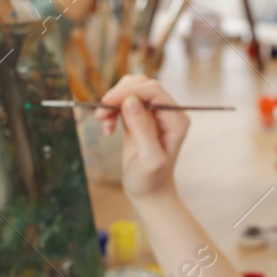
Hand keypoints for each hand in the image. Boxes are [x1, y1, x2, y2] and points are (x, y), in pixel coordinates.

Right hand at [98, 74, 189, 200]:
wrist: (148, 192)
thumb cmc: (151, 180)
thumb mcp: (149, 159)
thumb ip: (142, 129)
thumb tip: (130, 101)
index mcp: (175, 119)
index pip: (153, 90)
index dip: (129, 91)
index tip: (106, 103)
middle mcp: (167, 112)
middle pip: (141, 85)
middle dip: (118, 95)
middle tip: (100, 114)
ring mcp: (153, 113)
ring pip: (131, 90)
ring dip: (112, 102)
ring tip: (103, 122)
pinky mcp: (139, 117)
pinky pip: (123, 101)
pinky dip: (111, 110)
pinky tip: (107, 129)